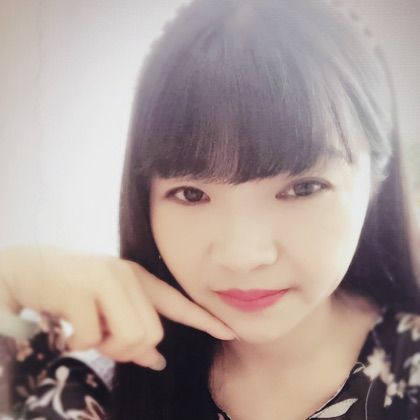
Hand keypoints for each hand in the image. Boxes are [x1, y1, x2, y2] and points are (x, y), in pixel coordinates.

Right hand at [0, 245, 235, 369]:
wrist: (29, 271)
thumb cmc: (73, 294)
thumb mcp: (107, 312)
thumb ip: (133, 332)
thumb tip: (157, 361)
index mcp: (138, 278)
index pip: (178, 302)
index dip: (204, 319)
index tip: (229, 330)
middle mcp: (127, 275)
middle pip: (151, 335)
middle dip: (126, 349)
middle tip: (100, 340)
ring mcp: (105, 279)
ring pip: (129, 338)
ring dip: (103, 346)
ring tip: (83, 331)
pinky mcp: (82, 289)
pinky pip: (91, 340)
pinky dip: (76, 343)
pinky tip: (65, 327)